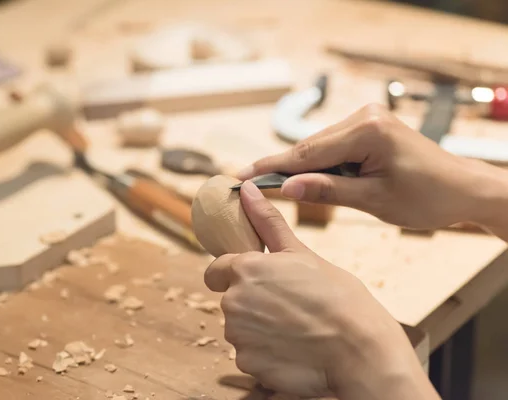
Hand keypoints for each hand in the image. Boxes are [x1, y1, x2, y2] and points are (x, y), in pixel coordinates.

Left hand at [205, 181, 438, 399]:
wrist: (359, 349)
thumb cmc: (337, 296)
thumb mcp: (301, 253)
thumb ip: (266, 222)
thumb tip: (245, 189)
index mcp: (244, 269)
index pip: (215, 271)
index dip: (235, 276)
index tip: (260, 283)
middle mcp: (233, 301)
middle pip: (230, 301)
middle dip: (251, 303)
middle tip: (289, 306)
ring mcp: (238, 335)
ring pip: (240, 329)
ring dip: (259, 329)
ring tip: (295, 328)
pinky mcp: (247, 364)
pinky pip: (249, 355)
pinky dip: (266, 354)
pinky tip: (294, 349)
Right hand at [237, 103, 497, 229]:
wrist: (463, 189)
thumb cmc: (427, 197)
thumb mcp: (373, 199)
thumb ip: (327, 190)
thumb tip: (287, 188)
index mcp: (368, 131)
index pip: (308, 152)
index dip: (273, 166)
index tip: (242, 175)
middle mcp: (365, 116)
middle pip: (310, 146)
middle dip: (283, 167)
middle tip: (251, 186)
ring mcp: (368, 119)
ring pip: (320, 146)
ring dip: (302, 167)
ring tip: (276, 187)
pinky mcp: (370, 127)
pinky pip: (334, 145)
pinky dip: (320, 163)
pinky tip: (308, 179)